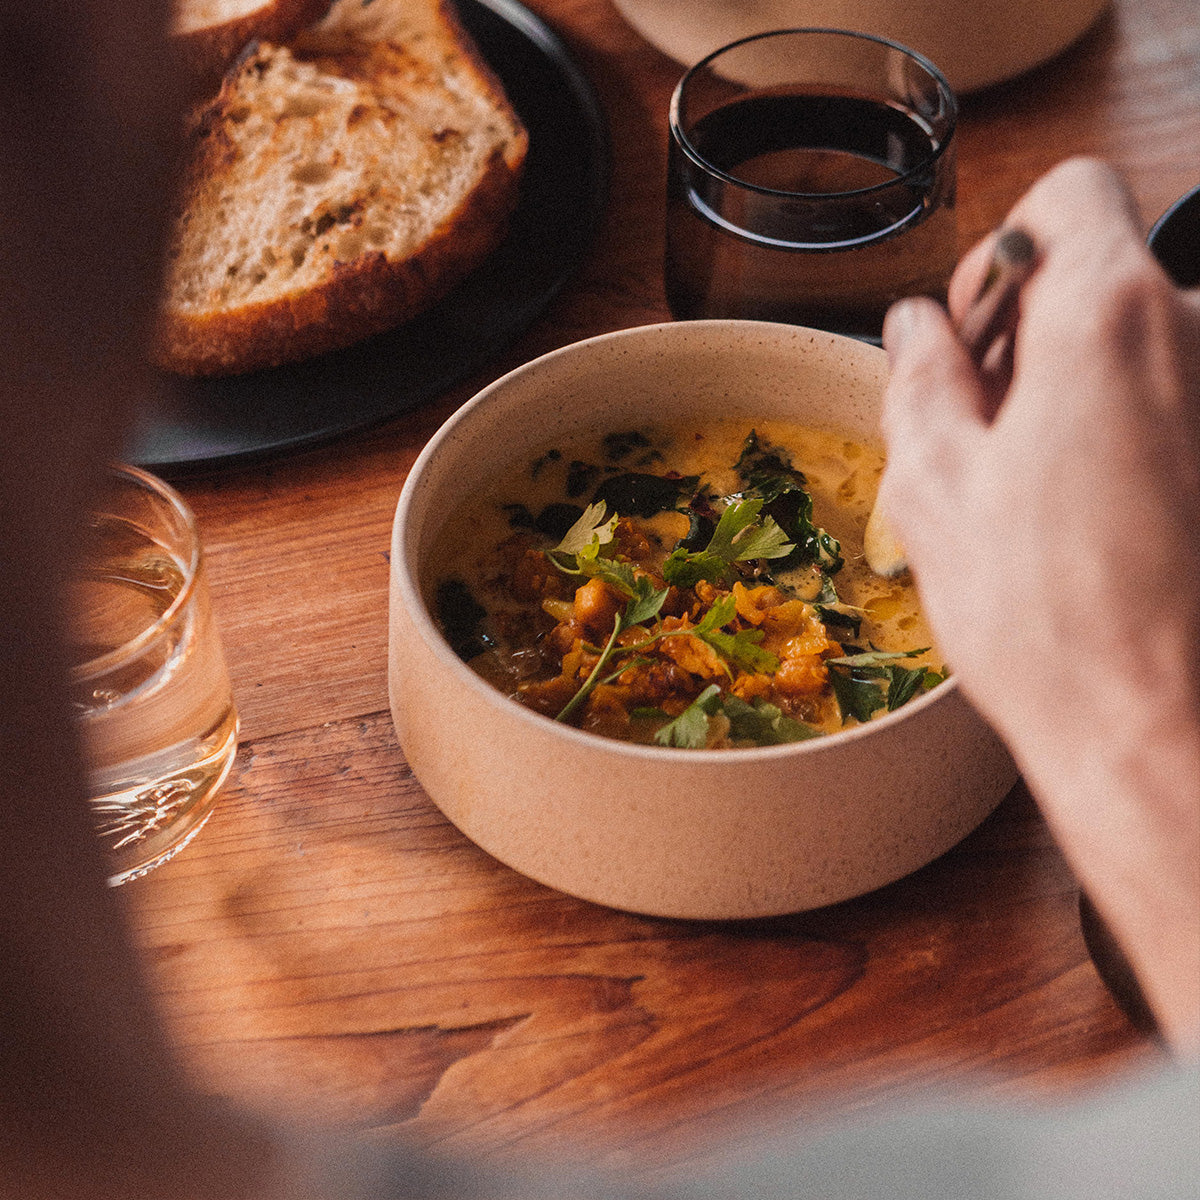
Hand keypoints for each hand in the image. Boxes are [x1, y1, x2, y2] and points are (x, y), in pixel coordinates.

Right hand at [879, 157, 1199, 1052]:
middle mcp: (1198, 336)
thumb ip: (920, 379)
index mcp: (1110, 317)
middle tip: (987, 439)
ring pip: (1141, 354)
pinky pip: (1175, 411)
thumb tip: (917, 327)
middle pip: (1106, 277)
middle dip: (1035, 339)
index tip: (978, 338)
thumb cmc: (1048, 619)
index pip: (1069, 196)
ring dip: (1081, 399)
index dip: (1003, 254)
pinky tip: (1093, 525)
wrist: (1160, 729)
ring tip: (1037, 499)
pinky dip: (1130, 440)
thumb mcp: (938, 486)